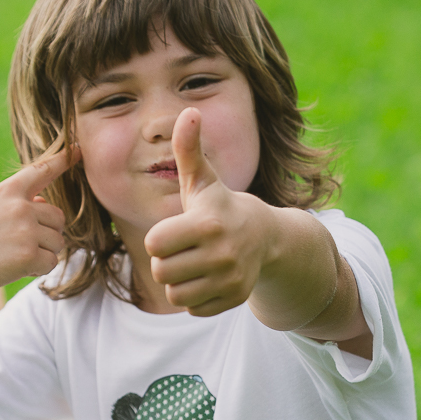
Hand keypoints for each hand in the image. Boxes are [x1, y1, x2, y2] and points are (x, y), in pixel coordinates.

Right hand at [0, 137, 76, 303]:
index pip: (41, 170)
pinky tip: (14, 269)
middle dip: (46, 234)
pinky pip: (51, 262)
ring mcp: (26, 230)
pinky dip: (37, 270)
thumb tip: (45, 205)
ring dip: (42, 253)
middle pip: (58, 218)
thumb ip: (14, 204)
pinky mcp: (29, 255)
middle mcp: (20, 206)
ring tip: (11, 257)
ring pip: (58, 242)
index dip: (62, 160)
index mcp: (6, 191)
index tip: (79, 149)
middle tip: (17, 246)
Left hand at [143, 108, 274, 315]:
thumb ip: (188, 149)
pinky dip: (195, 296)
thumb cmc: (220, 205)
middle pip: (161, 271)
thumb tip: (189, 111)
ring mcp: (229, 279)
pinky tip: (208, 277)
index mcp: (207, 224)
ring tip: (195, 263)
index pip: (155, 244)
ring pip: (175, 293)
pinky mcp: (233, 299)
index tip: (176, 229)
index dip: (160, 237)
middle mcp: (221, 255)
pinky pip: (192, 308)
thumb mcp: (203, 179)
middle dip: (167, 260)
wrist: (265, 237)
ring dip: (179, 280)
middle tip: (185, 247)